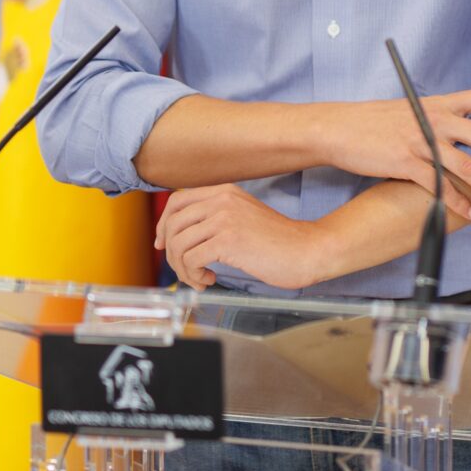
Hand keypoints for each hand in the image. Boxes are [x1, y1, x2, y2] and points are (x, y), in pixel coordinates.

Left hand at [155, 184, 320, 290]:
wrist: (307, 250)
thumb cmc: (279, 242)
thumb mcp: (244, 217)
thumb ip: (217, 217)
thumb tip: (183, 236)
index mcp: (224, 191)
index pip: (177, 201)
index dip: (164, 224)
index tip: (163, 244)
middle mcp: (221, 200)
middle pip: (173, 224)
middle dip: (171, 253)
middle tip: (185, 271)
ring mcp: (224, 218)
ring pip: (178, 244)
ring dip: (183, 269)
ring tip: (200, 278)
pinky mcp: (227, 240)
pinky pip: (191, 259)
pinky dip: (194, 275)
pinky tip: (211, 279)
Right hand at [324, 88, 470, 219]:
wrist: (340, 128)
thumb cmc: (376, 121)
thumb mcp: (413, 109)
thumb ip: (441, 117)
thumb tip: (467, 129)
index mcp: (440, 102)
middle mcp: (435, 118)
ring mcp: (421, 140)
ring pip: (468, 166)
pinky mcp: (405, 162)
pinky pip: (438, 185)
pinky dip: (458, 201)